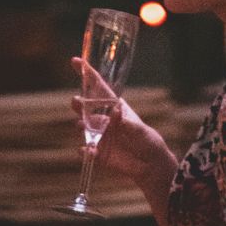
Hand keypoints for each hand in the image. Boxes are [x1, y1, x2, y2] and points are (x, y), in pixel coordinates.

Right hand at [72, 58, 172, 187]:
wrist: (150, 165)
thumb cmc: (147, 141)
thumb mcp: (140, 129)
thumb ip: (126, 122)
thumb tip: (115, 112)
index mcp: (114, 107)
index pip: (98, 86)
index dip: (87, 73)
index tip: (75, 61)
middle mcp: (104, 119)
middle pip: (86, 106)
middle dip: (79, 103)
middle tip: (76, 101)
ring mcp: (100, 135)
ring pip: (84, 126)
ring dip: (81, 125)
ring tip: (82, 126)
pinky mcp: (99, 153)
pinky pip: (87, 150)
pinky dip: (85, 150)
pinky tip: (86, 150)